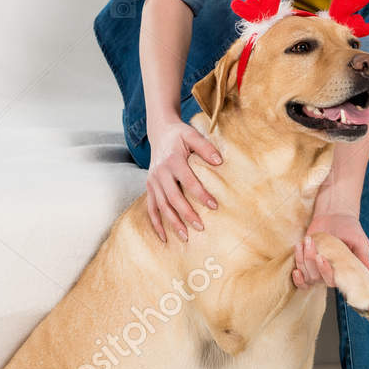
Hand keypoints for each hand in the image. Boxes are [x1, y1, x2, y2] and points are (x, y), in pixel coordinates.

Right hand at [145, 117, 220, 243]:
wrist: (160, 132)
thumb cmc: (180, 135)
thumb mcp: (192, 135)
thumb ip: (205, 147)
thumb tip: (219, 161)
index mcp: (172, 160)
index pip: (188, 181)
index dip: (201, 194)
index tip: (214, 206)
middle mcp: (160, 172)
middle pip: (173, 198)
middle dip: (186, 214)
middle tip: (201, 227)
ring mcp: (152, 181)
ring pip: (161, 206)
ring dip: (172, 222)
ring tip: (185, 237)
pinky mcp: (149, 187)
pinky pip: (151, 208)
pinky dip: (156, 223)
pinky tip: (164, 237)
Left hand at [291, 213, 368, 290]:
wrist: (336, 214)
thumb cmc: (350, 229)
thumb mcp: (360, 244)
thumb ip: (364, 261)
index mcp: (341, 271)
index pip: (332, 281)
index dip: (325, 273)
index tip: (322, 258)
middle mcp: (327, 272)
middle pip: (316, 279)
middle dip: (312, 263)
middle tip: (315, 248)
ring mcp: (315, 268)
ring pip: (306, 275)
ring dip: (303, 259)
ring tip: (308, 241)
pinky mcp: (305, 261)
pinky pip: (299, 274)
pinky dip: (296, 265)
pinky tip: (299, 250)